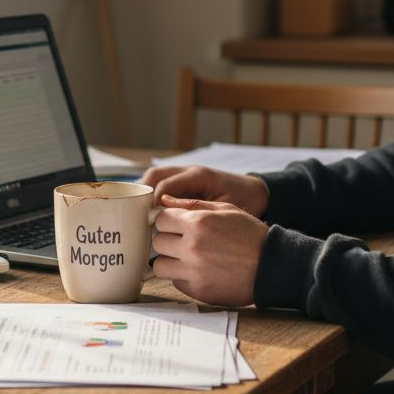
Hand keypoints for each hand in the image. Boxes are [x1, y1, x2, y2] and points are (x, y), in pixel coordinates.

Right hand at [140, 166, 269, 216]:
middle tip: (136, 216)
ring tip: (137, 213)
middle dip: (142, 194)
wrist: (257, 192)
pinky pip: (162, 181)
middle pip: (155, 175)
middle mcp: (189, 170)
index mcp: (198, 176)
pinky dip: (152, 193)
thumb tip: (172, 222)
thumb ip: (200, 212)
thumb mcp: (225, 208)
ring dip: (144, 192)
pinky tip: (149, 210)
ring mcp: (185, 172)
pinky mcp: (184, 179)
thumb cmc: (245, 200)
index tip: (147, 222)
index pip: (165, 186)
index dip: (152, 204)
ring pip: (155, 176)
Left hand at [150, 195, 269, 305]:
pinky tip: (200, 271)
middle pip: (157, 242)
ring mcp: (193, 272)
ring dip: (170, 261)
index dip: (168, 221)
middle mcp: (192, 248)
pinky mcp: (197, 291)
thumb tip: (164, 201)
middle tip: (184, 241)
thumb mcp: (226, 209)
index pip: (160, 219)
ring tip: (187, 258)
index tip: (176, 224)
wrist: (273, 266)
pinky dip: (183, 277)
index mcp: (197, 223)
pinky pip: (175, 282)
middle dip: (168, 240)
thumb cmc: (250, 234)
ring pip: (159, 266)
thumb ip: (192, 205)